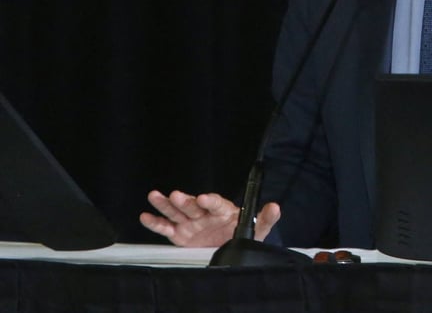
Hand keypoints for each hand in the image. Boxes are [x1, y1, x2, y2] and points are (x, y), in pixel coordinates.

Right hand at [139, 190, 280, 246]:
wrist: (230, 246)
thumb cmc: (242, 233)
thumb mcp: (257, 229)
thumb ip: (265, 218)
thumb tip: (275, 207)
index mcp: (222, 211)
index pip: (216, 203)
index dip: (210, 200)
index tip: (205, 198)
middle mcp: (204, 214)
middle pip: (193, 206)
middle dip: (185, 201)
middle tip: (176, 195)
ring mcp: (190, 223)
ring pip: (176, 212)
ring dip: (165, 204)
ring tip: (155, 195)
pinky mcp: (179, 234)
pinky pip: (165, 228)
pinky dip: (155, 223)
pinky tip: (145, 216)